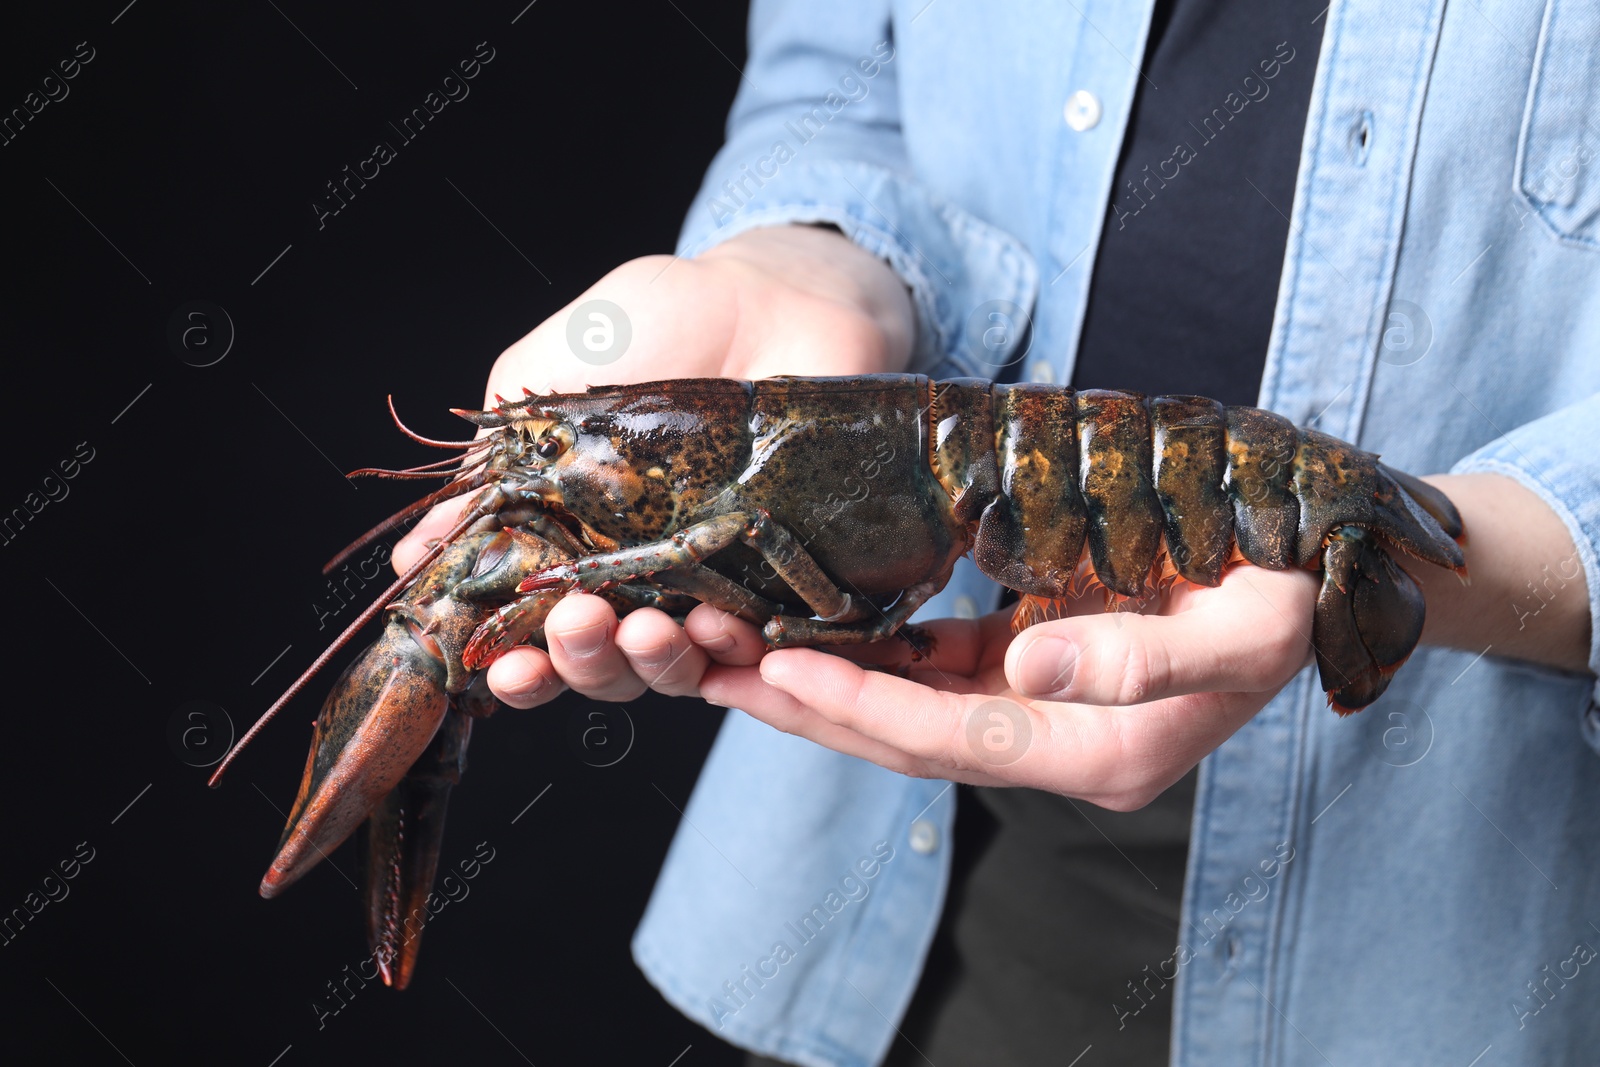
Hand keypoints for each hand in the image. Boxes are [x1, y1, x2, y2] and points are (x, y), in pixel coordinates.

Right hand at [392, 224, 914, 707]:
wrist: (764, 296)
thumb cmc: (649, 327)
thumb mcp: (537, 383)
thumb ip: (483, 468)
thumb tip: (414, 555)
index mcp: (566, 542)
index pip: (528, 632)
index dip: (510, 662)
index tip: (494, 662)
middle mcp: (634, 577)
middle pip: (595, 664)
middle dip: (576, 661)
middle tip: (575, 622)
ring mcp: (708, 582)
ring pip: (668, 668)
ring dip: (646, 663)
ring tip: (644, 629)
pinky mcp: (778, 578)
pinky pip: (754, 642)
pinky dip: (730, 650)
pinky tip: (716, 626)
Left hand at [665, 565, 1318, 808]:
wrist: (1323, 572)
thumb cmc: (1296, 592)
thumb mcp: (1247, 627)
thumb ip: (1145, 658)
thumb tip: (1027, 668)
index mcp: (1104, 755)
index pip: (952, 739)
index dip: (862, 707)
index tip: (778, 671)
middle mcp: (1063, 747)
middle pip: (909, 738)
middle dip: (810, 705)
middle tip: (708, 669)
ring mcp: (1048, 712)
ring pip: (910, 707)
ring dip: (825, 680)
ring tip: (733, 647)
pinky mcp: (1039, 668)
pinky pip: (938, 671)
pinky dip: (874, 653)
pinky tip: (816, 625)